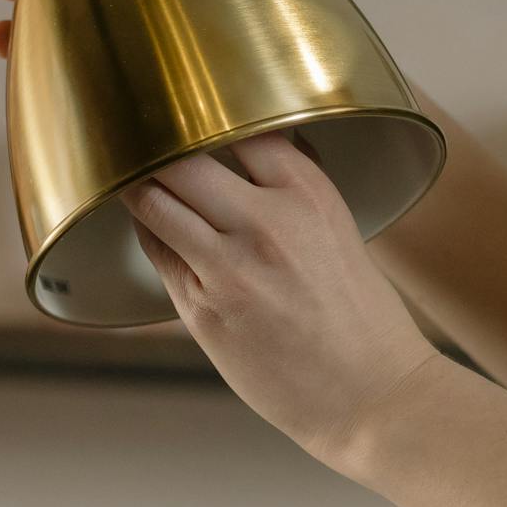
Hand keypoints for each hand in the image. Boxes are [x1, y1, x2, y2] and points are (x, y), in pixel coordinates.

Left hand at [119, 129, 438, 466]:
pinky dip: (148, 230)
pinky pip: (156, 251)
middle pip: (181, 154)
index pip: (235, 123)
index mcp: (308, 192)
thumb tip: (253, 145)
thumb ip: (292, 186)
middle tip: (141, 137)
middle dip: (156, 144)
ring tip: (132, 175)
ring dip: (138, 185)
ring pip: (154, 199)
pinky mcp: (203, 310)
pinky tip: (150, 224)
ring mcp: (230, 267)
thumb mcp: (337, 229)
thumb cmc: (360, 318)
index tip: (186, 109)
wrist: (374, 398)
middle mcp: (268, 221)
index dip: (202, 114)